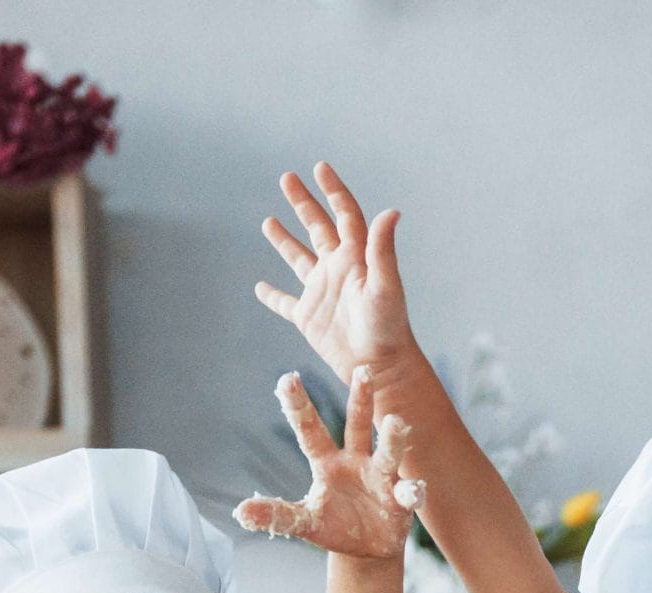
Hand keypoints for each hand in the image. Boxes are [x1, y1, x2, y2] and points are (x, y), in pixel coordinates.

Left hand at [235, 366, 423, 559]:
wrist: (368, 549)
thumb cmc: (334, 526)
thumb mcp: (304, 521)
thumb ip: (276, 514)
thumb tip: (240, 512)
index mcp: (328, 462)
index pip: (310, 431)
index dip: (299, 406)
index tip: (286, 377)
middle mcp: (356, 461)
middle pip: (357, 425)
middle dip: (361, 398)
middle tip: (363, 370)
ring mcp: (381, 477)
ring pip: (387, 452)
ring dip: (392, 438)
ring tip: (395, 422)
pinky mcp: (402, 499)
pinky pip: (409, 492)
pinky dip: (412, 492)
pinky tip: (412, 492)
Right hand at [254, 163, 419, 387]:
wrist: (380, 366)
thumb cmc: (387, 328)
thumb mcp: (386, 285)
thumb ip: (383, 249)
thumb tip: (391, 211)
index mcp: (356, 257)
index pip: (344, 214)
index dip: (332, 190)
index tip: (320, 167)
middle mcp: (338, 269)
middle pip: (318, 227)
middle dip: (303, 202)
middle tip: (286, 178)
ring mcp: (321, 292)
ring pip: (299, 259)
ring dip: (284, 240)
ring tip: (268, 221)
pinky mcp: (309, 317)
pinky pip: (286, 303)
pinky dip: (271, 296)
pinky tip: (259, 288)